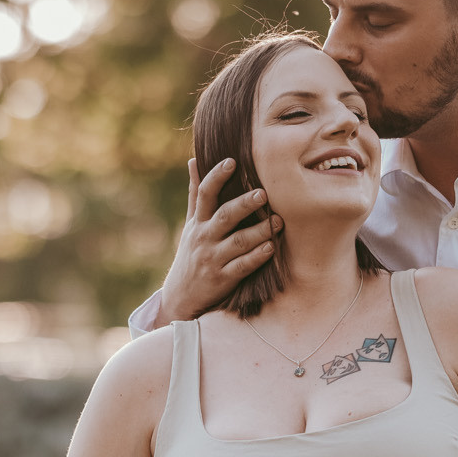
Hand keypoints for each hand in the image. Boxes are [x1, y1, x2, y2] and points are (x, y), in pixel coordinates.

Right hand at [159, 157, 282, 322]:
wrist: (180, 296)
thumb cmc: (191, 253)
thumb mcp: (190, 223)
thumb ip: (195, 193)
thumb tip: (193, 160)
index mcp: (198, 222)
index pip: (204, 194)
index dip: (216, 176)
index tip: (231, 161)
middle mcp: (204, 238)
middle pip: (224, 216)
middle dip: (244, 204)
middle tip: (263, 193)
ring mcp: (213, 259)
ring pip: (237, 242)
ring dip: (259, 231)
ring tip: (277, 221)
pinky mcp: (222, 279)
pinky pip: (242, 267)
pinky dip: (256, 257)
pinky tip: (270, 248)